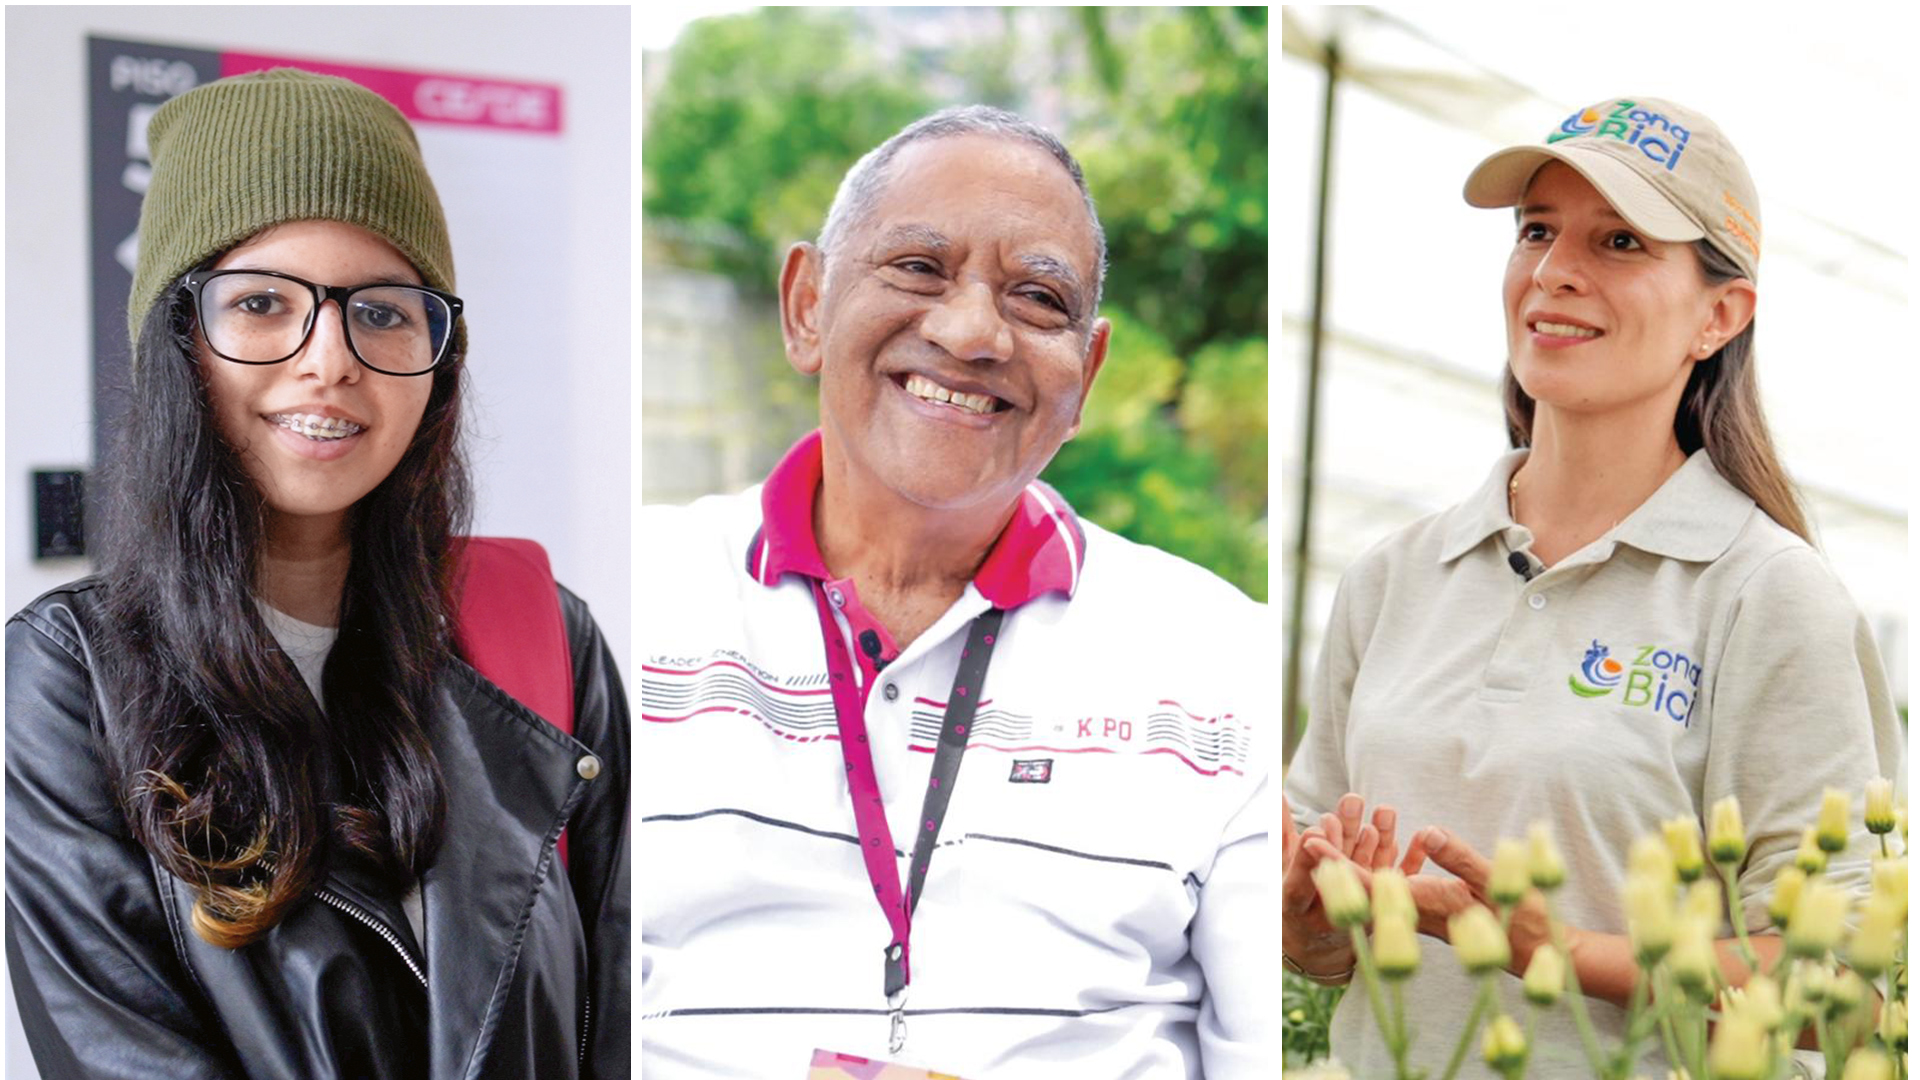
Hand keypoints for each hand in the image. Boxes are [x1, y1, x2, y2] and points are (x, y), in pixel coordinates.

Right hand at [1283, 793, 1399, 975]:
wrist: (1319, 943)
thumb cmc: (1298, 897)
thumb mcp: (1283, 868)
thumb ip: (1281, 833)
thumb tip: (1278, 796)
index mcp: (1297, 902)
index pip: (1300, 882)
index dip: (1306, 859)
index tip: (1313, 832)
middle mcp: (1328, 910)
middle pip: (1338, 872)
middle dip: (1346, 836)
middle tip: (1352, 803)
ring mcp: (1359, 908)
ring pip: (1370, 873)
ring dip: (1379, 842)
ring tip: (1383, 813)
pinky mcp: (1384, 905)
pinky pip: (1399, 883)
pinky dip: (1412, 860)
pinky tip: (1421, 837)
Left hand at [1315, 824, 1558, 973]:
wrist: (1538, 951)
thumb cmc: (1523, 919)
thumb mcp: (1496, 882)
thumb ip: (1460, 858)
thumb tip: (1425, 833)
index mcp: (1426, 904)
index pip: (1369, 884)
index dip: (1337, 863)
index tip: (1311, 843)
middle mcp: (1416, 912)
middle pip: (1362, 886)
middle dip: (1334, 860)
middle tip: (1307, 831)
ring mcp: (1422, 913)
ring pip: (1376, 887)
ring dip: (1355, 860)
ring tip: (1333, 831)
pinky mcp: (1430, 910)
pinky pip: (1395, 889)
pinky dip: (1378, 866)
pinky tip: (1371, 847)